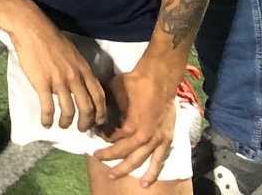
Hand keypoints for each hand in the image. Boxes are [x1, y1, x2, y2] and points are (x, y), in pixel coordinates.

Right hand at [7, 11, 108, 133]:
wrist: (31, 29)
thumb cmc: (51, 38)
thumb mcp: (73, 53)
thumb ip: (79, 70)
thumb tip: (80, 85)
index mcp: (84, 69)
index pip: (99, 96)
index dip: (100, 112)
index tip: (98, 122)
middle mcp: (75, 77)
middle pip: (87, 108)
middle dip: (86, 123)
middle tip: (81, 129)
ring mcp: (59, 81)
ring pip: (68, 110)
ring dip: (66, 122)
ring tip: (62, 126)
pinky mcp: (42, 84)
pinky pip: (48, 108)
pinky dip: (48, 119)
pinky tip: (46, 123)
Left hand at [92, 58, 181, 186]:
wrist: (159, 78)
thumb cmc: (134, 82)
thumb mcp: (112, 93)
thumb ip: (105, 107)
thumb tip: (96, 115)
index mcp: (129, 126)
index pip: (110, 137)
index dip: (101, 136)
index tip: (95, 133)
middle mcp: (142, 137)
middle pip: (121, 152)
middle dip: (107, 155)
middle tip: (96, 157)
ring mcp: (155, 141)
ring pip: (138, 160)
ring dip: (124, 169)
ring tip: (113, 176)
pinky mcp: (166, 140)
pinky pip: (159, 160)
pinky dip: (152, 173)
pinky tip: (144, 183)